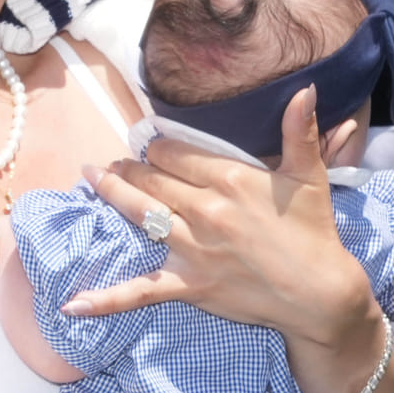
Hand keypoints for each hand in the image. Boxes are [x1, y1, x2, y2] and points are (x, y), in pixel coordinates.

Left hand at [63, 86, 373, 343]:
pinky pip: (141, 292)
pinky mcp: (190, 286)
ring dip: (112, 194)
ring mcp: (194, 249)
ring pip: (141, 215)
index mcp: (230, 179)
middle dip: (130, 165)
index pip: (176, 152)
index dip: (158, 145)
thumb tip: (305, 88)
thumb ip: (301, 129)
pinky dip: (106, 299)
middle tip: (115, 158)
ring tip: (92, 177)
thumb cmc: (314, 232)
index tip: (150, 141)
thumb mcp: (309, 175)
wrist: (320, 294)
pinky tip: (72, 304)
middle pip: (153, 179)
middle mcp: (206, 210)